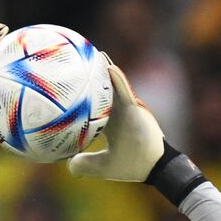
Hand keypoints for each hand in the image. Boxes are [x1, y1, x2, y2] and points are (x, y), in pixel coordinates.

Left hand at [67, 55, 164, 182]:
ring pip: (114, 86)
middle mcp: (117, 112)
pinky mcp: (135, 109)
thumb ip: (85, 164)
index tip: (67, 83)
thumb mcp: (102, 166)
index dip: (81, 96)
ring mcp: (127, 108)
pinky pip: (126, 93)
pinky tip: (110, 67)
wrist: (152, 167)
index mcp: (109, 123)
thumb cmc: (131, 166)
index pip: (93, 105)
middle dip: (91, 76)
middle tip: (77, 58)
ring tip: (92, 53)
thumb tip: (68, 166)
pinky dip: (118, 80)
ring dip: (104, 70)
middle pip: (102, 90)